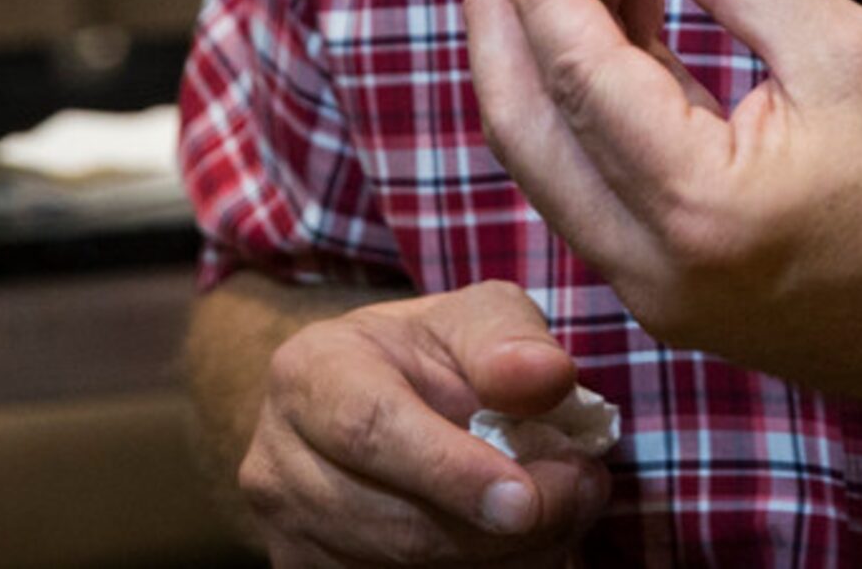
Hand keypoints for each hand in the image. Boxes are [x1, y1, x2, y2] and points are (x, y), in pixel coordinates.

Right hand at [238, 282, 608, 566]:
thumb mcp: (476, 317)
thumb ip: (509, 341)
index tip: (525, 498)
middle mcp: (278, 462)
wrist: (382, 402)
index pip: (370, 430)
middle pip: (388, 522)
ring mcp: (286, 534)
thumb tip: (547, 377)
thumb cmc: (433, 354)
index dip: (450, 471)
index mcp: (309, 373)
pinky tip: (523, 546)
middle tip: (582, 493)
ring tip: (565, 513)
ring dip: (498, 558)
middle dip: (496, 527)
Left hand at [464, 0, 861, 413]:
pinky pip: (588, 191)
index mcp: (696, 203)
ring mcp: (651, 292)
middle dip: (501, 18)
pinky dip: (582, 109)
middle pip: (521, 127)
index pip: (575, 73)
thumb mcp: (852, 53)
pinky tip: (616, 33)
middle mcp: (649, 264)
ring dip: (535, 62)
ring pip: (544, 164)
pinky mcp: (668, 295)